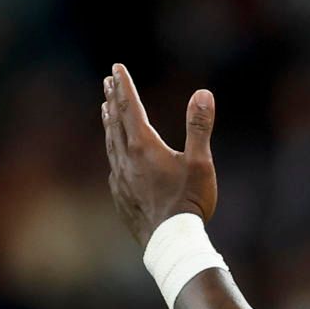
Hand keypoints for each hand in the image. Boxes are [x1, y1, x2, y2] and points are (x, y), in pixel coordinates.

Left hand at [101, 64, 217, 245]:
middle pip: (116, 122)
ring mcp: (121, 178)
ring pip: (111, 142)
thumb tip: (203, 93)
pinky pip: (113, 165)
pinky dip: (112, 150)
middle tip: (108, 82)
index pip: (131, 108)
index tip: (116, 68)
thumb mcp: (200, 162)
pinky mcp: (120, 195)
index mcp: (144, 146)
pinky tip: (115, 154)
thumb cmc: (189, 201)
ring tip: (106, 109)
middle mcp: (127, 159)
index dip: (125, 86)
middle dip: (113, 100)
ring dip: (109, 123)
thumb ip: (199, 127)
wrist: (171, 240)